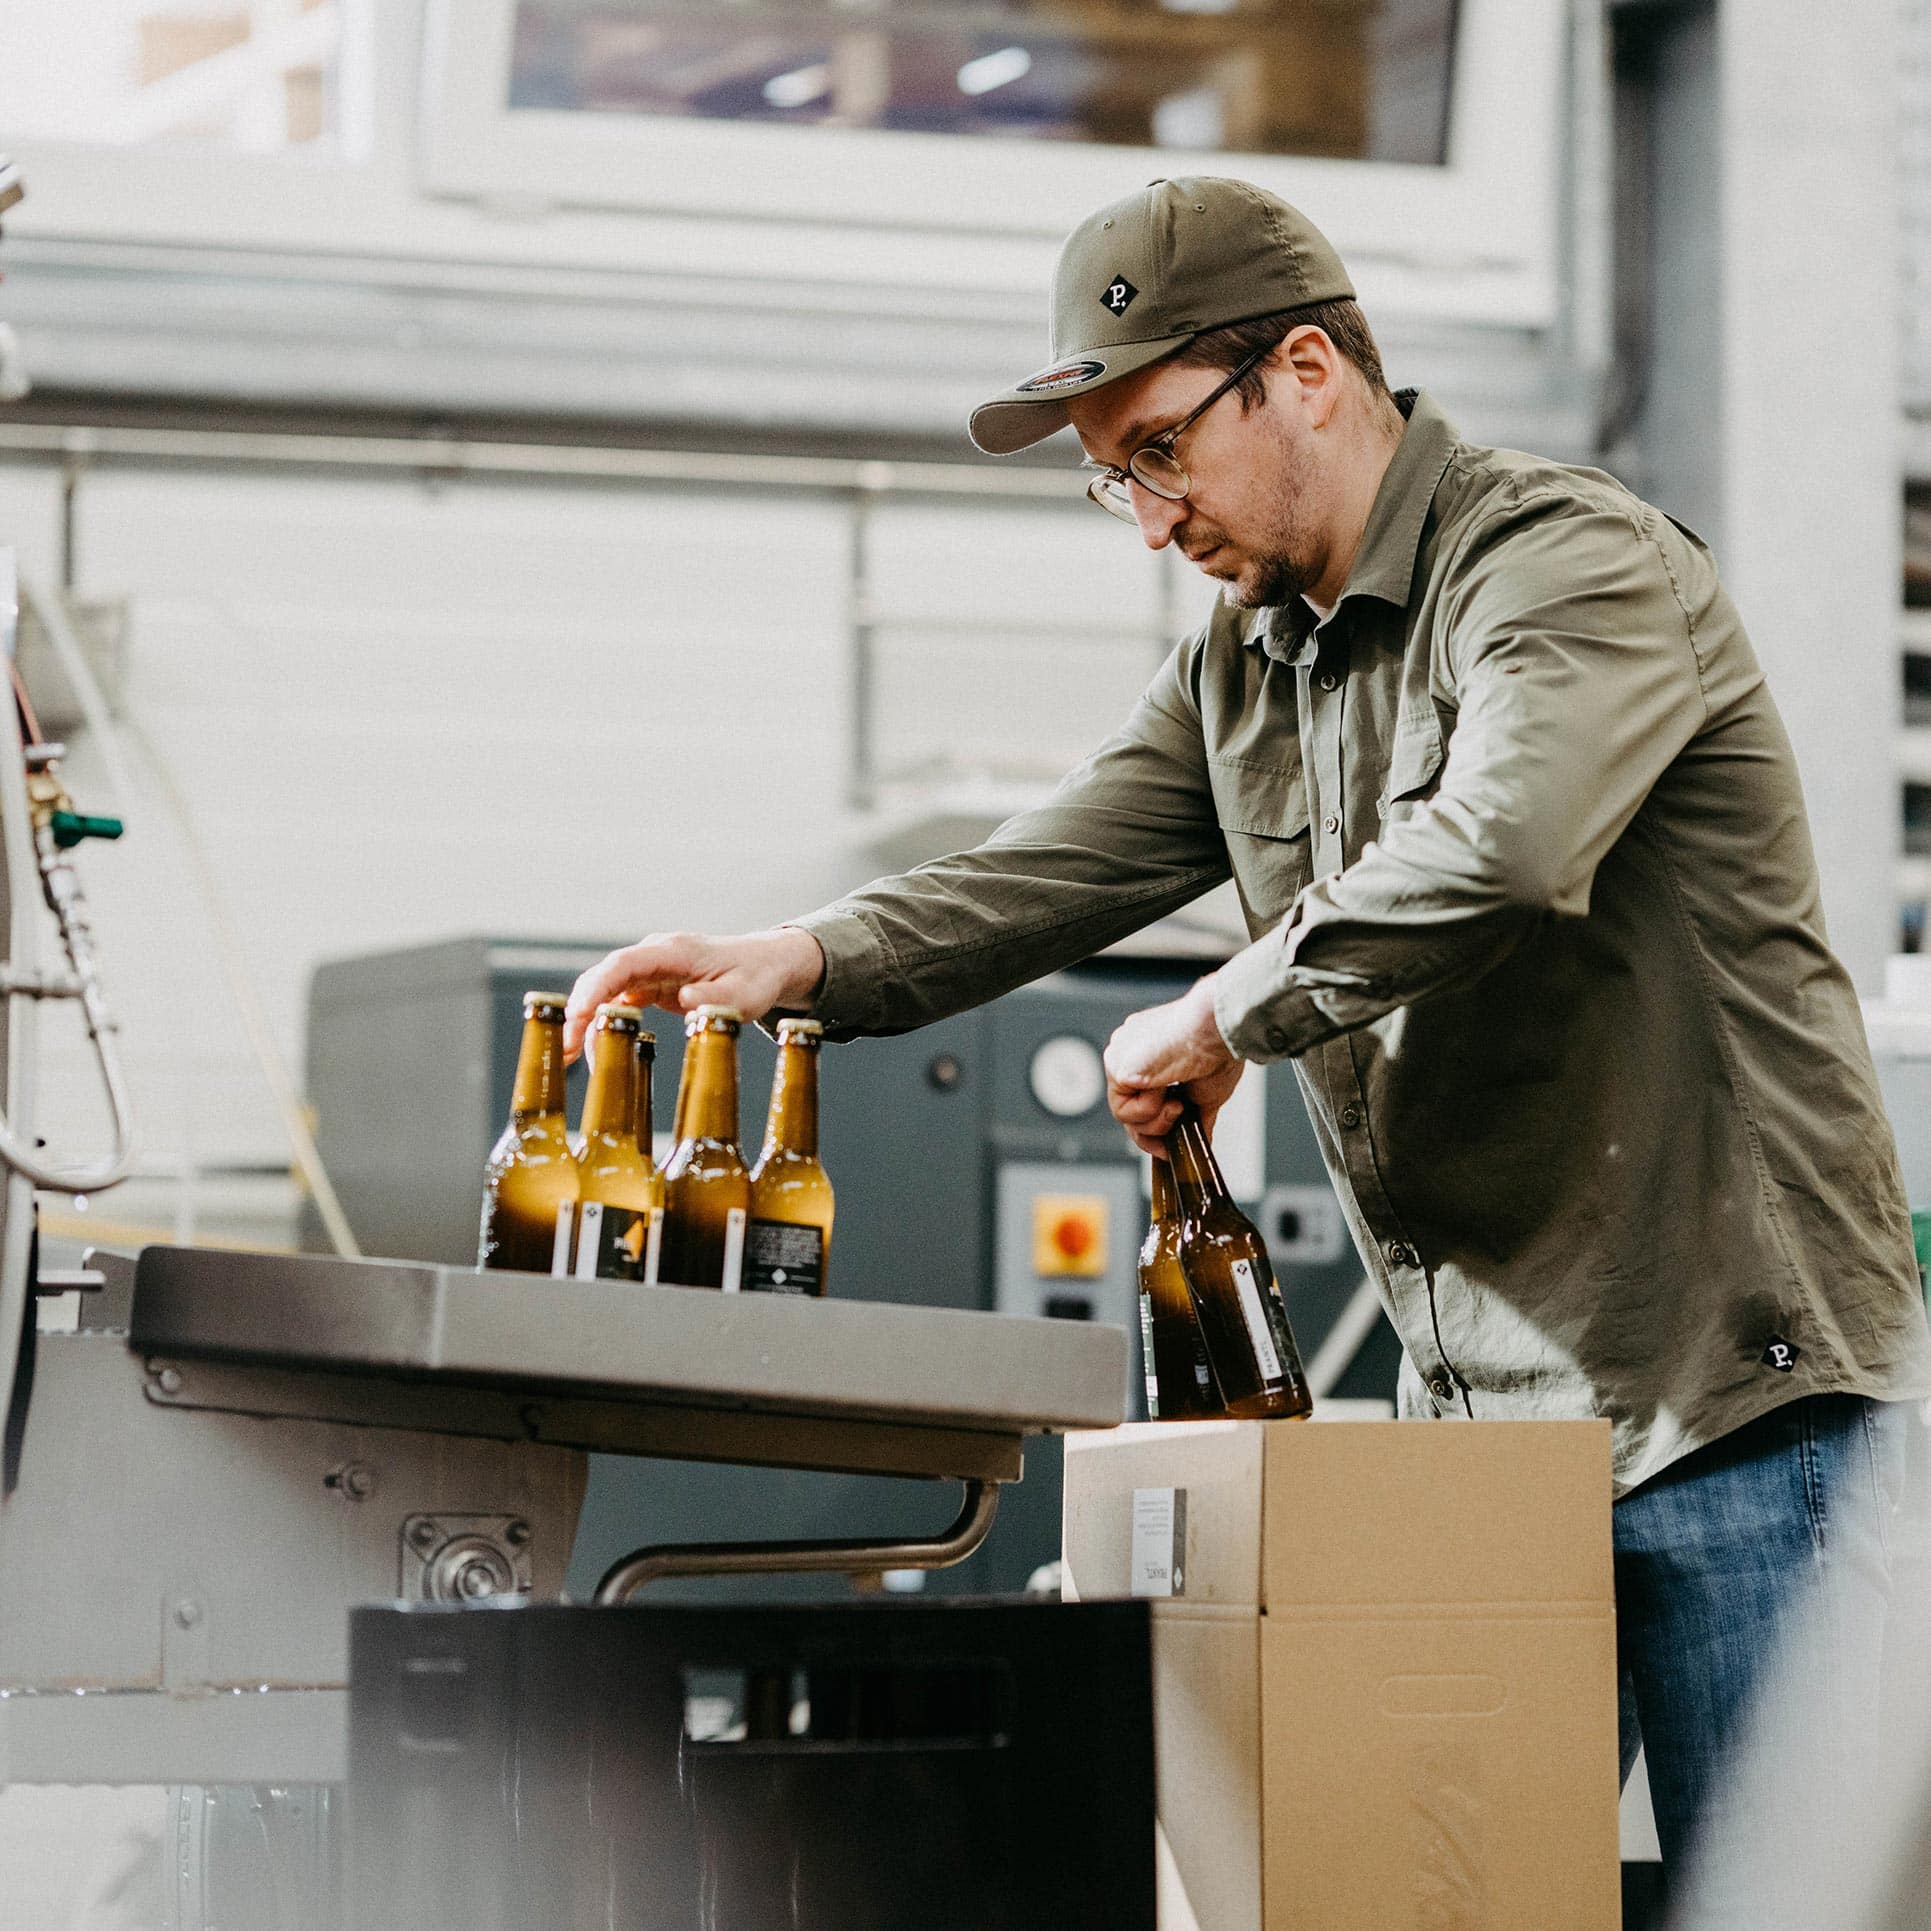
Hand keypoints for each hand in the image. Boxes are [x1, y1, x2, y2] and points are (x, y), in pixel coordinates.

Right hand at [563, 926, 824, 1059]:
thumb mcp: (745, 995)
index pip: (623, 965)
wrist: (766, 965)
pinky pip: (615, 1002)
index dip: (596, 989)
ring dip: (584, 1022)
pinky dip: (599, 1024)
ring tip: (567, 1057)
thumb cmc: (756, 977)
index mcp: (673, 952)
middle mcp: (654, 956)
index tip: (576, 1016)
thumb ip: (714, 999)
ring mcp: (649, 970)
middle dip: (579, 1013)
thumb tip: (685, 1000)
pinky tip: (587, 1049)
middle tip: (564, 1051)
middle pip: (603, 979)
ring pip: (604, 992)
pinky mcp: (649, 985)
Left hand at [1103, 974, 1245, 1155]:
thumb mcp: (1208, 1092)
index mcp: (1148, 1051)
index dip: (1154, 1125)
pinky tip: (1166, 1086)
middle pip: (1128, 1109)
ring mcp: (1119, 1057)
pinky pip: (1124, 1111)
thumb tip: (1202, 1139)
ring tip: (1178, 1102)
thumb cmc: (1218, 1048)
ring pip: (1124, 1116)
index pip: (1138, 1096)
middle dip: (1155, 1130)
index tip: (1169, 1145)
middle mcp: (1128, 1051)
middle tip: (1179, 1122)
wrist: (1217, 1029)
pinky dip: (1151, 1109)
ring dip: (1156, 1120)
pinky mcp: (1116, 1067)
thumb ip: (1196, 1115)